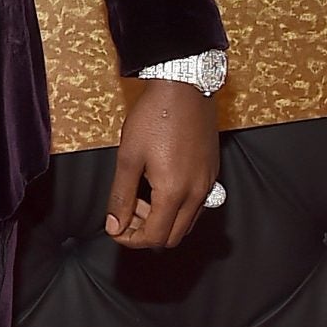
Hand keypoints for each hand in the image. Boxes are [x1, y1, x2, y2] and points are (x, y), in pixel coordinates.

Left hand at [103, 83, 219, 250]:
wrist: (184, 87)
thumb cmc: (155, 117)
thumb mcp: (128, 157)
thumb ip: (120, 197)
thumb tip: (114, 226)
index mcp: (174, 192)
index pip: (153, 237)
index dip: (130, 239)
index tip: (115, 227)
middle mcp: (197, 193)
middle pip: (172, 237)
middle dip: (145, 232)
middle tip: (126, 214)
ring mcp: (208, 183)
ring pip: (186, 223)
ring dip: (162, 221)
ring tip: (140, 198)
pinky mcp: (212, 172)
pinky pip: (196, 205)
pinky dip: (176, 207)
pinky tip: (158, 187)